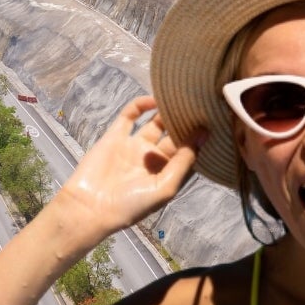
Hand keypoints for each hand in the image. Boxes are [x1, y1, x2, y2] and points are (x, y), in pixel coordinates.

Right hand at [54, 96, 201, 234]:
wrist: (89, 207)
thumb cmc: (131, 205)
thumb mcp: (165, 187)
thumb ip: (183, 161)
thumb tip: (203, 135)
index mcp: (166, 174)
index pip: (187, 152)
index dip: (198, 138)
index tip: (214, 120)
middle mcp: (151, 159)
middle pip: (173, 135)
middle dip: (185, 122)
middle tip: (199, 104)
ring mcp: (133, 146)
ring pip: (154, 123)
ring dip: (166, 111)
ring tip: (181, 97)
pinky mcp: (115, 136)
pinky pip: (130, 115)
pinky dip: (141, 105)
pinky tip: (155, 99)